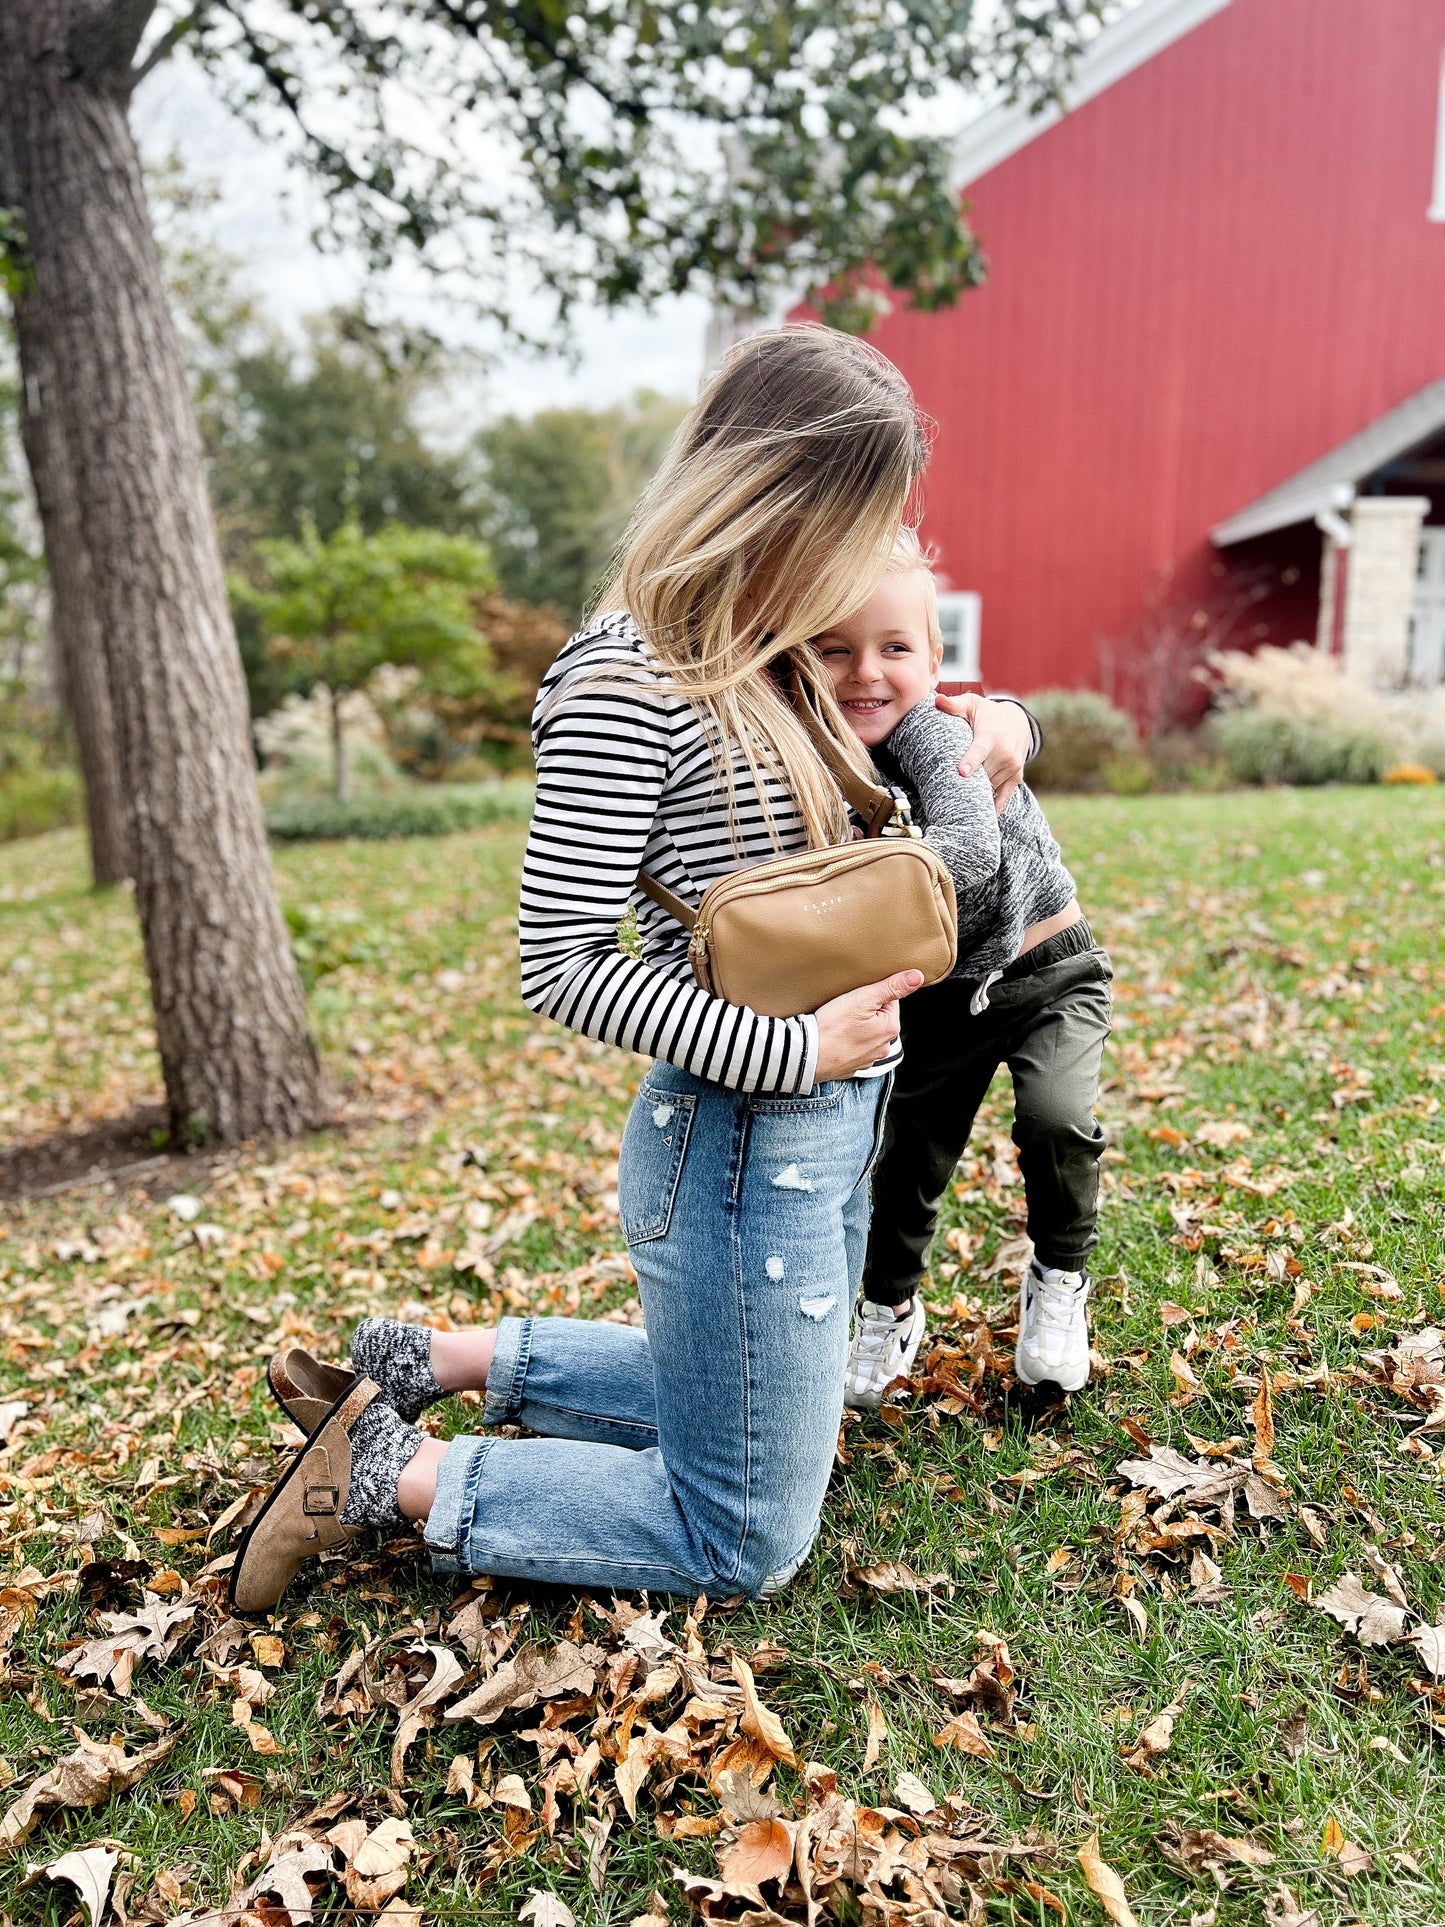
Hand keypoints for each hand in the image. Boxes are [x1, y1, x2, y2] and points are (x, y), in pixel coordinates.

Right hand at [813, 969, 923, 1082]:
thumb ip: (892, 987)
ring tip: (837, 1022)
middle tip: (844, 1007)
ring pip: (865, 1034)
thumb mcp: (863, 998)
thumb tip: (917, 977)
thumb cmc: (832, 1026)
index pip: (889, 1000)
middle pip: (878, 1018)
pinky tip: (834, 1037)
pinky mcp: (851, 1066)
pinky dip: (845, 1042)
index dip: (870, 993)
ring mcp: (867, 1059)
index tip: (855, 995)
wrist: (807, 1055)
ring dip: (855, 1027)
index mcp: (890, 1028)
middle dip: (864, 1011)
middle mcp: (883, 1047)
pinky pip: (852, 1048)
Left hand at [934, 691, 1032, 813]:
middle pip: (981, 774)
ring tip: (956, 798)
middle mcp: (1005, 754)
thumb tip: (937, 700)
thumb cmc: (987, 713)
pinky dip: (992, 807)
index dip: (971, 761)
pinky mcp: (1016, 778)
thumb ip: (954, 704)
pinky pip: (1003, 798)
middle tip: (945, 790)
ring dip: (974, 793)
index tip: (962, 772)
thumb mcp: (972, 704)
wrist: (1018, 722)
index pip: (980, 750)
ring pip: (988, 787)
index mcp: (991, 736)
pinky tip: (980, 818)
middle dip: (965, 782)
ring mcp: (1012, 768)